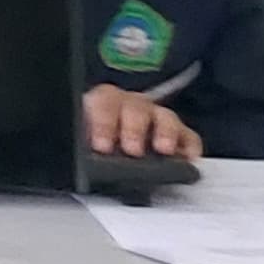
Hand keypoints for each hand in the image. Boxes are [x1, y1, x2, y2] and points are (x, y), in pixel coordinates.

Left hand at [86, 84, 202, 160]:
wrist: (107, 146)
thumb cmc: (94, 142)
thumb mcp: (82, 142)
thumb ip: (81, 146)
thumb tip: (74, 160)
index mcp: (102, 104)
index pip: (103, 103)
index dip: (103, 122)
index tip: (102, 146)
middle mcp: (131, 107)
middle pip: (135, 107)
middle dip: (134, 128)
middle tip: (132, 150)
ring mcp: (156, 118)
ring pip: (164, 117)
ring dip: (164, 132)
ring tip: (164, 149)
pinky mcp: (178, 136)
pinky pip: (188, 136)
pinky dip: (190, 146)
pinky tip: (189, 158)